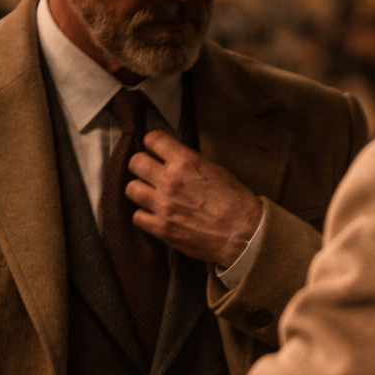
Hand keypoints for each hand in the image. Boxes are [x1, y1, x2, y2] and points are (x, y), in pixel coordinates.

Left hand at [125, 131, 262, 267]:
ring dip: (139, 190)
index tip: (155, 151)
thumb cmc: (236, 203)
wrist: (242, 234)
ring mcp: (164, 206)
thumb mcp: (217, 171)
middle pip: (135, 163)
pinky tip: (154, 216)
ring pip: (131, 189)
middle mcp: (170, 181)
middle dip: (141, 166)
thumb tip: (176, 161)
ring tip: (149, 195)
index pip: (153, 139)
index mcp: (186, 162)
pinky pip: (137, 217)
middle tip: (149, 173)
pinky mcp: (162, 228)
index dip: (152, 144)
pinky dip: (144, 216)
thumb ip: (191, 164)